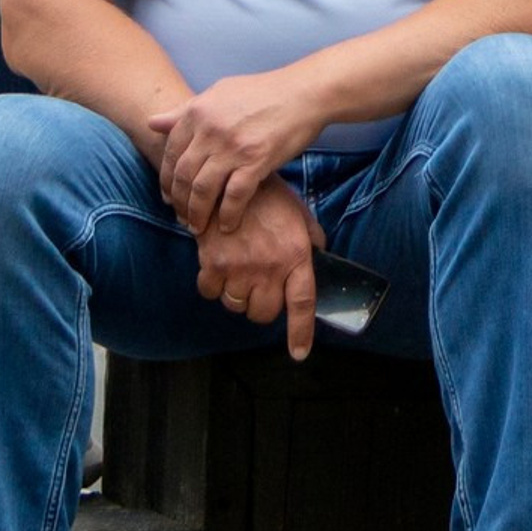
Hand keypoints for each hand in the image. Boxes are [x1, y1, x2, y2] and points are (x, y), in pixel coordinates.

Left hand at [153, 68, 321, 233]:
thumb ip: (186, 111)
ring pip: (202, 190)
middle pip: (183, 176)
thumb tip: (152, 123)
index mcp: (200, 111)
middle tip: (181, 216)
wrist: (305, 93)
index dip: (166, 180)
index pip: (170, 153)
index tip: (168, 196)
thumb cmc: (265, 92)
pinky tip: (227, 225)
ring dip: (197, 213)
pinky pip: (234, 197)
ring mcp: (233, 146)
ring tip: (198, 226)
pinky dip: (228, 215)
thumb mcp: (220, 92)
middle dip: (178, 202)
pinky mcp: (257, 161)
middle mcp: (211, 129)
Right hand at [194, 180, 323, 361]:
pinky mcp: (213, 263)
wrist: (232, 177)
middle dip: (263, 306)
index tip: (298, 354)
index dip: (300, 332)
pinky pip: (211, 293)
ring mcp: (240, 267)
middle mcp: (269, 266)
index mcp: (296, 254)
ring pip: (236, 306)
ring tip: (241, 270)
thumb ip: (310, 240)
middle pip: (264, 313)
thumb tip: (320, 258)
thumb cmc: (270, 197)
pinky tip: (219, 266)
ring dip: (239, 295)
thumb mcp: (299, 215)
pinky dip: (214, 286)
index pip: (302, 303)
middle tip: (262, 287)